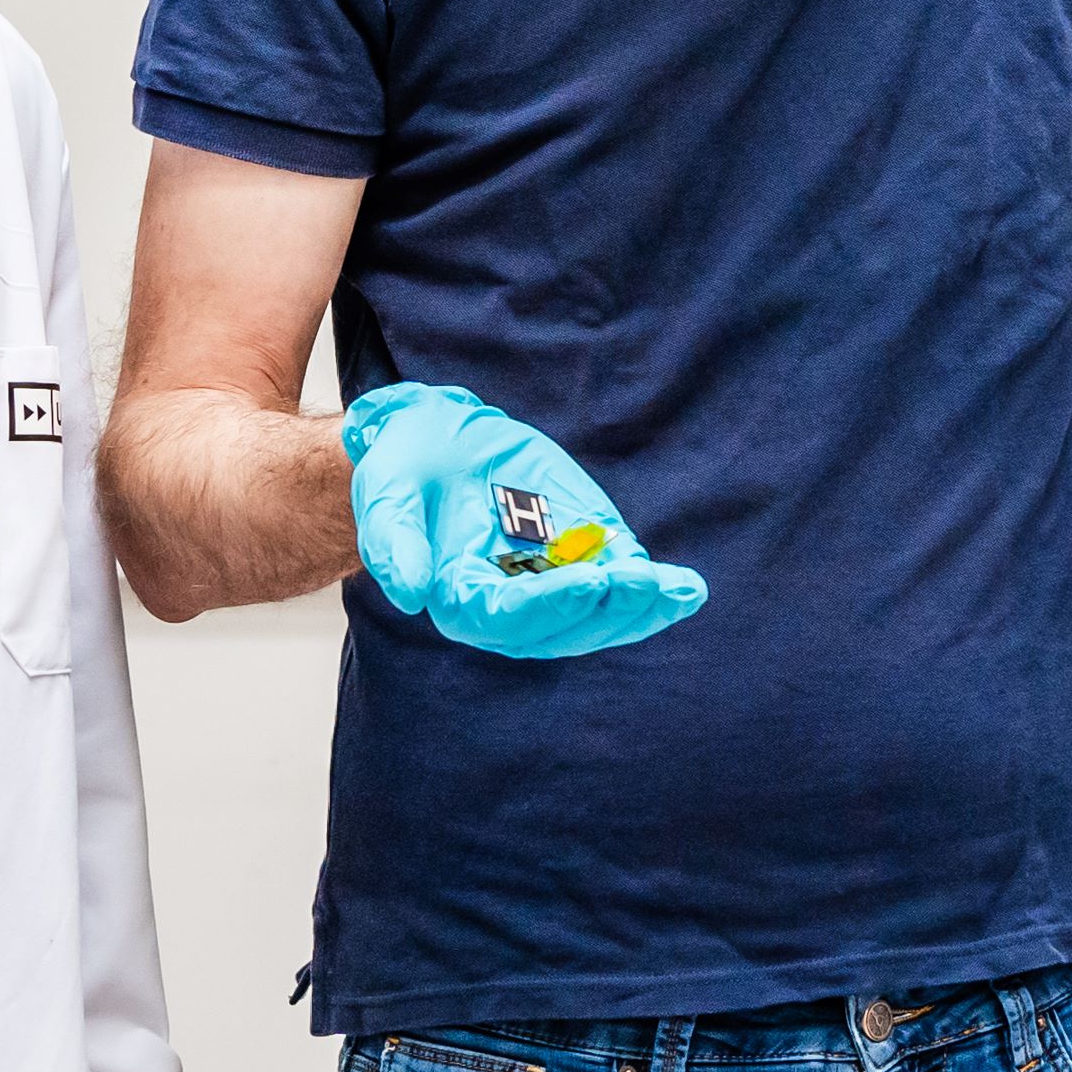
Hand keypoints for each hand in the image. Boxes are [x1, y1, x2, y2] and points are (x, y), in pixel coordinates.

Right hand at [341, 383, 706, 660]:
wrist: (437, 445)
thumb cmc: (405, 471)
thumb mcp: (387, 493)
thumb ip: (393, 542)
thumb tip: (410, 595)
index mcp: (461, 600)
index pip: (508, 617)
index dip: (550, 604)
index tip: (589, 581)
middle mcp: (511, 606)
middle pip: (564, 627)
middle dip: (607, 609)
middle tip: (643, 583)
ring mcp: (552, 584)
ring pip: (600, 615)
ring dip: (641, 608)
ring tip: (679, 592)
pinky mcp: (582, 556)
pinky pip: (620, 582)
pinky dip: (655, 590)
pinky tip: (685, 589)